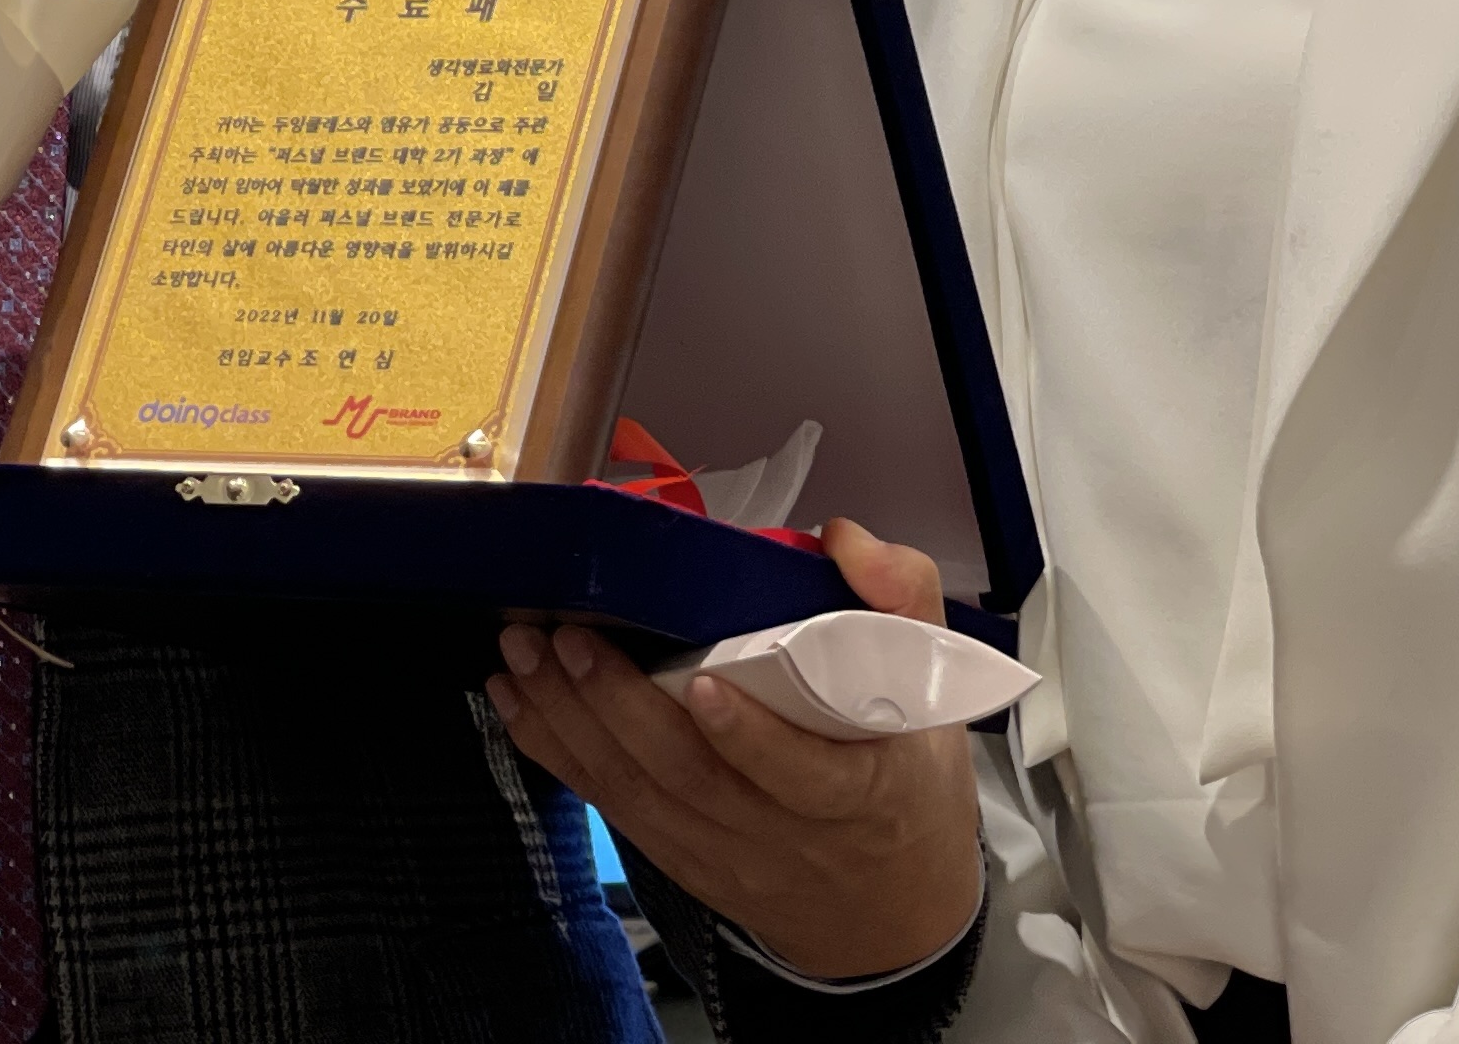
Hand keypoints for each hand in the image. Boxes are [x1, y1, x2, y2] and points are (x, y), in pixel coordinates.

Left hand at [488, 520, 982, 982]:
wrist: (889, 919)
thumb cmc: (908, 789)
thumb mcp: (936, 694)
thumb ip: (901, 601)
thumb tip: (844, 538)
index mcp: (861, 792)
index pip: (803, 775)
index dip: (752, 738)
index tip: (705, 684)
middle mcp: (784, 833)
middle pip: (693, 779)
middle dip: (619, 707)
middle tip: (567, 637)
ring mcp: (725, 853)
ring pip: (640, 795)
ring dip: (572, 724)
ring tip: (526, 656)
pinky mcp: (682, 859)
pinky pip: (615, 810)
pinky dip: (561, 758)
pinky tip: (521, 707)